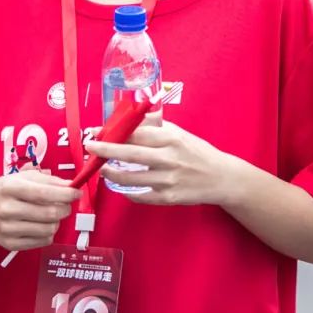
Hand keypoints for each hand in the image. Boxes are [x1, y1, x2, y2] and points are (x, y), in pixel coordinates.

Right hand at [0, 170, 81, 251]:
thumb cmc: (2, 191)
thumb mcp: (19, 178)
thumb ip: (46, 180)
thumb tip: (70, 186)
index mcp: (10, 188)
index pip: (44, 193)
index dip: (65, 194)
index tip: (77, 192)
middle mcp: (7, 209)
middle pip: (49, 214)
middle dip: (65, 209)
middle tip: (65, 205)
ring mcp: (7, 229)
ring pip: (48, 229)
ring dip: (57, 221)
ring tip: (51, 215)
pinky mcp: (10, 244)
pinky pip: (42, 241)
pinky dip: (48, 233)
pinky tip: (41, 225)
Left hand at [84, 121, 235, 205]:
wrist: (222, 178)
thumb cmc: (197, 152)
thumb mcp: (180, 134)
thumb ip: (156, 126)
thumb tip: (132, 115)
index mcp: (171, 139)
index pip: (138, 134)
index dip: (116, 132)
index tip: (98, 131)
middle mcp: (169, 158)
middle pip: (132, 154)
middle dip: (107, 150)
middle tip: (90, 147)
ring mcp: (169, 180)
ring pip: (133, 178)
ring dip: (113, 174)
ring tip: (102, 170)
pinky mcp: (170, 198)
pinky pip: (142, 196)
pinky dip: (128, 192)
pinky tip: (120, 187)